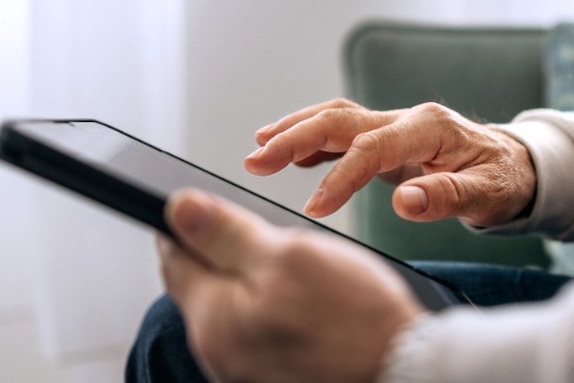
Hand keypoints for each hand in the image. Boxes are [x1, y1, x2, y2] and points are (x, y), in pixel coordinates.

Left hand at [157, 189, 422, 382]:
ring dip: (250, 283)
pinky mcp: (269, 378)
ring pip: (231, 309)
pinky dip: (270, 311)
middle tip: (267, 239)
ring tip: (294, 274)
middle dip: (224, 254)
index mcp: (213, 319)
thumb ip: (226, 234)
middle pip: (201, 285)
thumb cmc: (354, 319)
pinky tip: (304, 307)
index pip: (173, 258)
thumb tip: (179, 208)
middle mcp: (218, 353)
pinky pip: (255, 334)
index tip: (206, 208)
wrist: (401, 374)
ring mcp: (243, 372)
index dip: (186, 225)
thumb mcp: (289, 255)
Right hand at [245, 98, 535, 226]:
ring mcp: (395, 126)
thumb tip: (404, 202)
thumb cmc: (504, 180)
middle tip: (256, 159)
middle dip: (295, 137)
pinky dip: (314, 141)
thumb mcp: (487, 195)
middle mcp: (406, 119)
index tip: (313, 208)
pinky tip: (291, 154)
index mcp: (429, 128)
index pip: (371, 149)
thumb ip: (447, 196)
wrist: (515, 165)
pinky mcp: (388, 138)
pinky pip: (344, 133)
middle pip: (340, 120)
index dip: (339, 177)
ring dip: (295, 131)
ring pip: (336, 119)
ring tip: (259, 148)